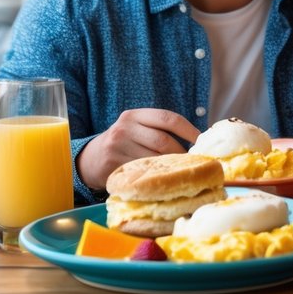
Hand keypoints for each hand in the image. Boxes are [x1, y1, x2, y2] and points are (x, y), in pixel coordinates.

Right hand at [77, 108, 201, 190]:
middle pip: (163, 140)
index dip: (188, 130)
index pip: (168, 118)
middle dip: (181, 152)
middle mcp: (125, 128)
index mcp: (134, 115)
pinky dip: (155, 175)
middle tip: (191, 161)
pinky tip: (161, 178)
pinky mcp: (112, 165)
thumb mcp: (136, 128)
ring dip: (170, 166)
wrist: (90, 158)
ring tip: (179, 170)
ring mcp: (117, 146)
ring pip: (154, 158)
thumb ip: (158, 129)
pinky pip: (142, 171)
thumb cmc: (124, 143)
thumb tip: (198, 138)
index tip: (201, 140)